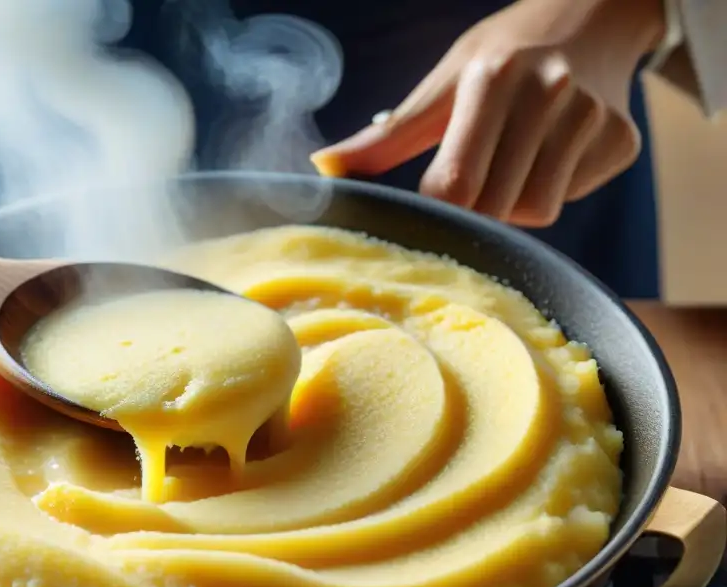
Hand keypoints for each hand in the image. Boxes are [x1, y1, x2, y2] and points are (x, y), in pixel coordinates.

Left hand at [311, 0, 665, 226]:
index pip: (455, 184)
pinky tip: (549, 155)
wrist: (592, 18)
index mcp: (493, 78)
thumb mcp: (444, 83)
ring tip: (509, 163)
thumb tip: (321, 168)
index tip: (432, 199)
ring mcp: (594, 118)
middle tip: (473, 178)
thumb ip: (388, 136)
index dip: (438, 205)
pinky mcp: (623, 141)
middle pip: (496, 207)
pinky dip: (552, 189)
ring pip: (537, 210)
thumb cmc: (502, 55)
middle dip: (475, 208)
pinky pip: (571, 197)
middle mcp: (550, 93)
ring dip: (512, 204)